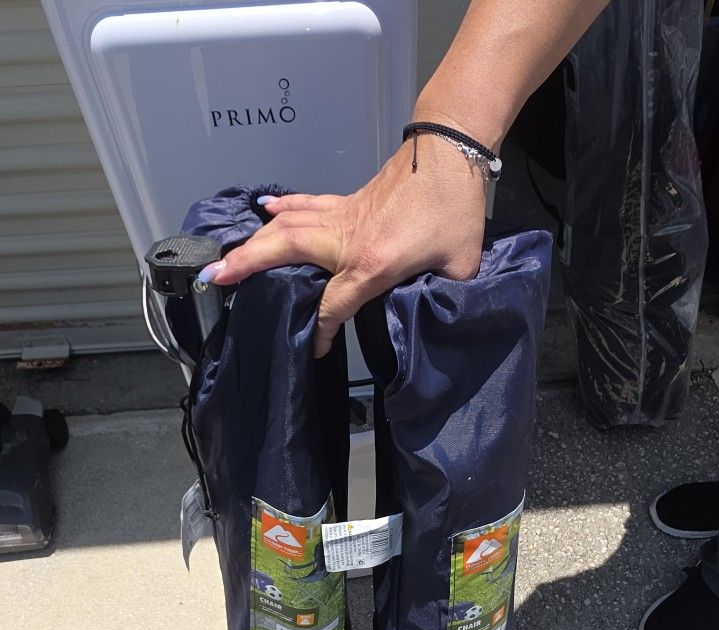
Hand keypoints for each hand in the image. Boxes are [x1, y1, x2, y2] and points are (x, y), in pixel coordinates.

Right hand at [205, 137, 487, 356]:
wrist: (450, 150)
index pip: (334, 304)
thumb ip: (448, 292)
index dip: (321, 330)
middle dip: (247, 265)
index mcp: (372, 263)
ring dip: (253, 240)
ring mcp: (343, 215)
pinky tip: (263, 210)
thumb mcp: (460, 264)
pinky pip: (304, 205)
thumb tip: (441, 307)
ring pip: (287, 226)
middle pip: (285, 251)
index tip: (315, 348)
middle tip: (215, 278)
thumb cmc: (455, 208)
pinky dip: (282, 208)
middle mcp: (347, 238)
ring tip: (225, 257)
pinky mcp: (347, 200)